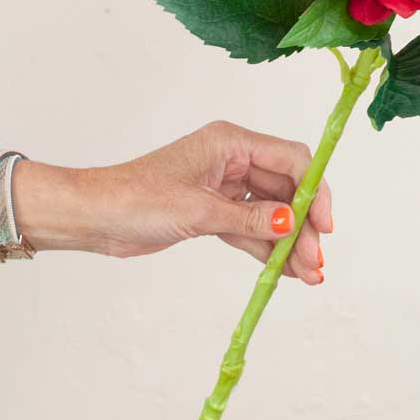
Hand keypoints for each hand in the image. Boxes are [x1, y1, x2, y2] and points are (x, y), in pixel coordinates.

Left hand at [87, 121, 330, 284]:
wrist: (96, 216)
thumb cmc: (136, 198)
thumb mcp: (199, 210)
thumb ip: (250, 218)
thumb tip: (292, 223)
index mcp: (230, 143)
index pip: (291, 160)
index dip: (315, 191)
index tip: (324, 227)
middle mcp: (232, 159)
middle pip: (285, 190)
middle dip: (303, 226)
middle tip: (316, 263)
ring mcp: (224, 186)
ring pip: (270, 213)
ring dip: (289, 243)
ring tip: (308, 276)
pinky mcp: (212, 211)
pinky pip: (250, 228)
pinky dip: (267, 248)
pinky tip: (285, 271)